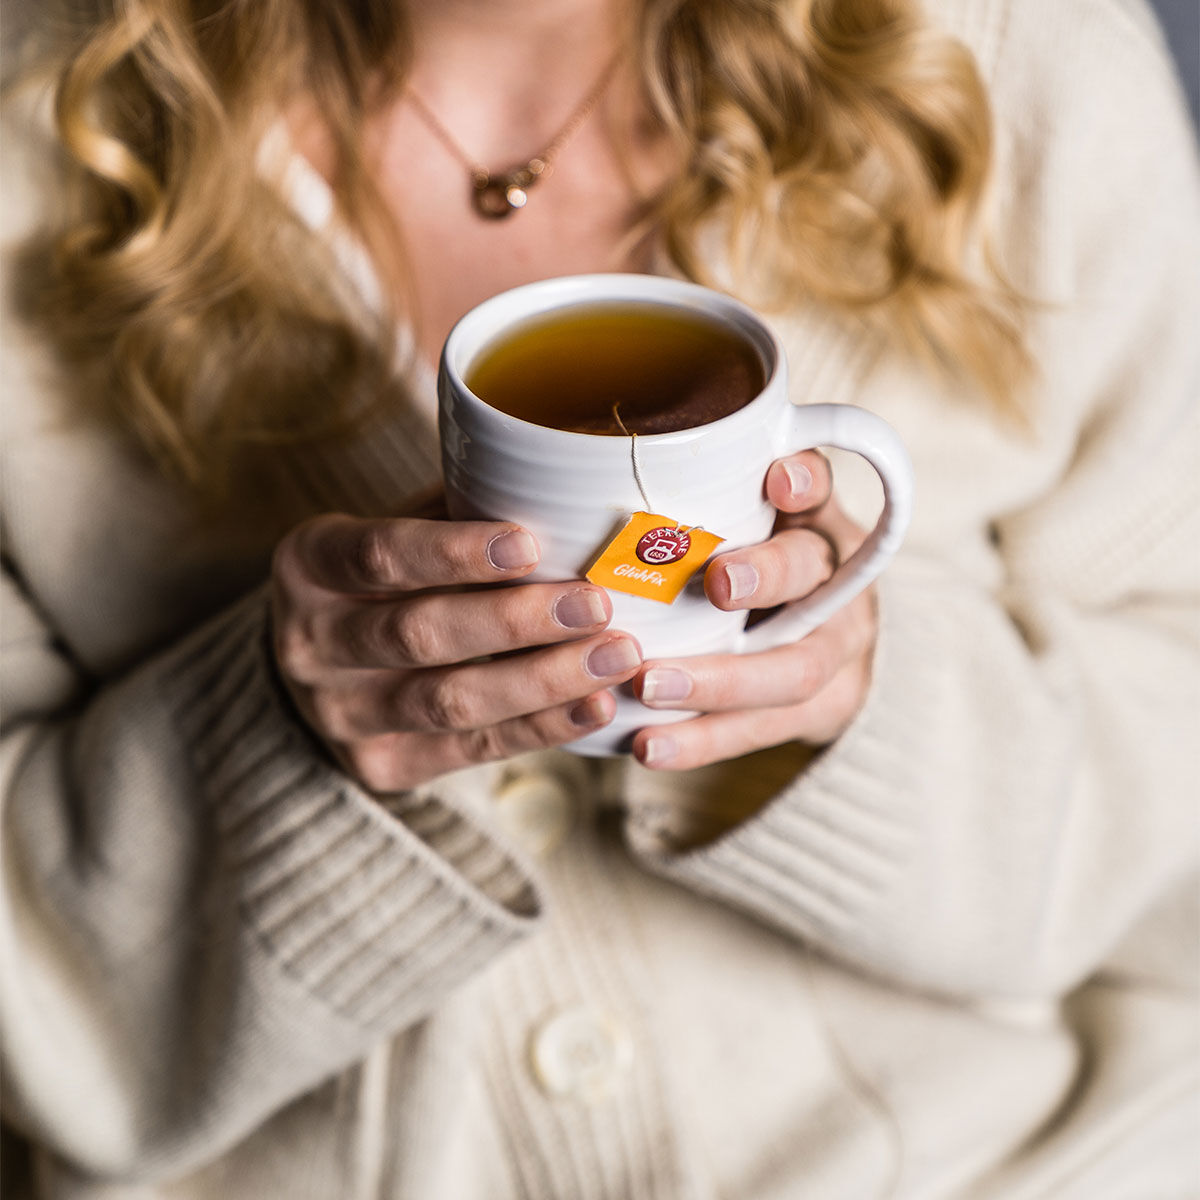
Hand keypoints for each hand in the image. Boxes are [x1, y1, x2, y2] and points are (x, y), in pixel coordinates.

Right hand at [271, 515, 641, 790]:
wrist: (321, 671)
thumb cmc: (386, 580)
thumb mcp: (397, 529)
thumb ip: (459, 510)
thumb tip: (567, 487)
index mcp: (309, 565)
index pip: (379, 555)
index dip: (454, 552)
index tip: (530, 542)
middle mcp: (310, 644)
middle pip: (420, 634)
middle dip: (517, 621)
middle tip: (597, 603)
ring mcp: (340, 715)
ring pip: (449, 702)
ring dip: (543, 680)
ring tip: (616, 656)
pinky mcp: (381, 765)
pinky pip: (470, 749)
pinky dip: (541, 727)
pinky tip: (596, 705)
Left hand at [629, 450, 876, 769]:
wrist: (824, 642)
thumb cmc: (752, 567)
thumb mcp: (738, 521)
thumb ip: (698, 493)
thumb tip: (600, 452)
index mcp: (814, 521)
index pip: (820, 488)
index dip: (805, 482)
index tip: (777, 481)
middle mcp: (837, 582)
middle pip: (815, 576)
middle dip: (767, 578)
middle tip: (716, 584)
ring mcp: (836, 651)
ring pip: (793, 670)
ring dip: (719, 682)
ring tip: (649, 688)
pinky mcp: (819, 711)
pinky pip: (761, 731)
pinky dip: (703, 741)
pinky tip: (648, 748)